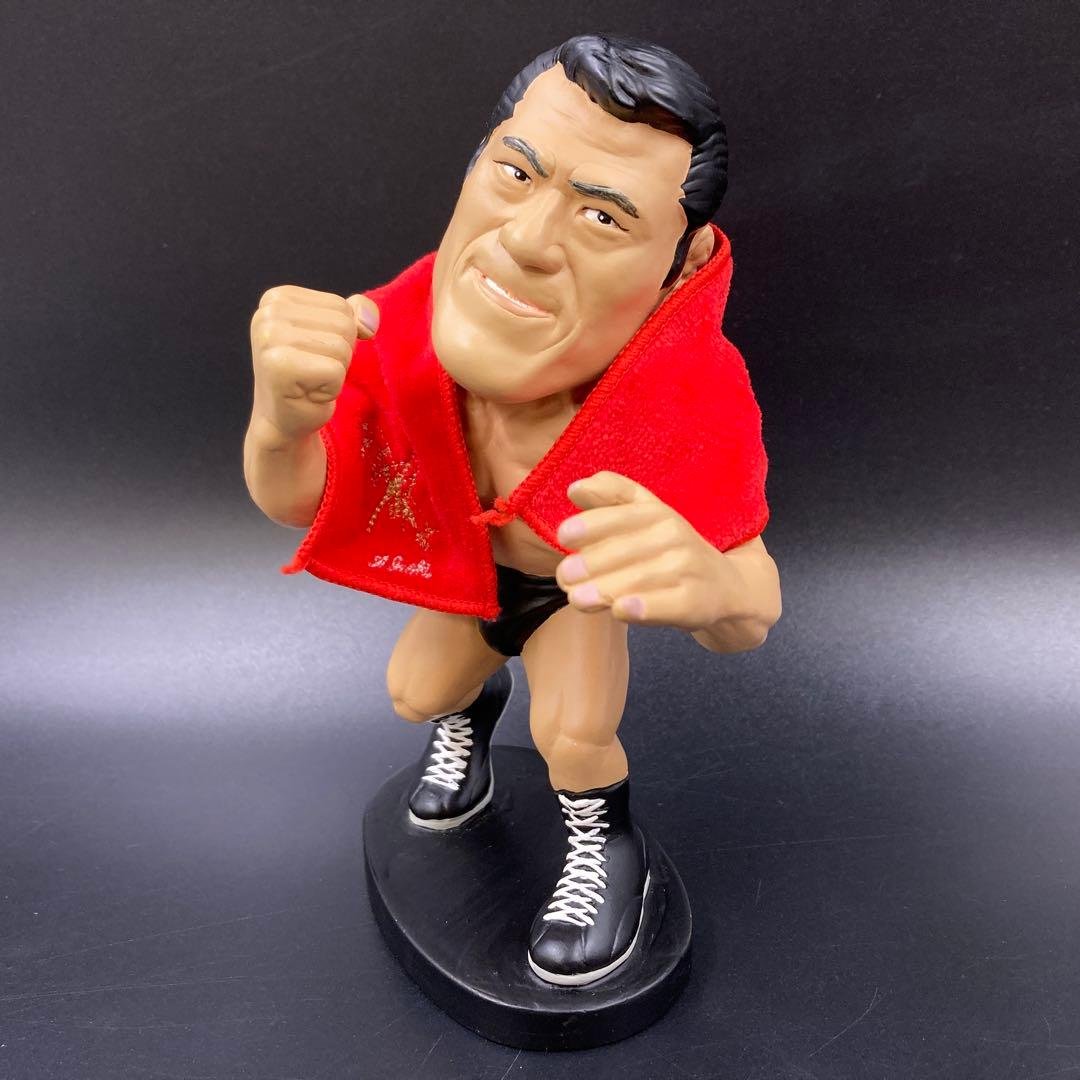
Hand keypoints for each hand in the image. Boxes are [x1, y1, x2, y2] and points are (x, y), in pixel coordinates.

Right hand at [249, 285, 379, 441]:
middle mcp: (268, 313)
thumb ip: (353, 313)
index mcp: (277, 298)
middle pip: (343, 325)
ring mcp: (270, 338)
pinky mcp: (280, 366)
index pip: (341, 306)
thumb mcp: (331, 334)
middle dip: (341, 354)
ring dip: (336, 371)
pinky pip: (336, 371)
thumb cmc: (308, 376)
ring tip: (312, 380)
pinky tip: (311, 393)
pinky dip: (331, 388)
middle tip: (314, 371)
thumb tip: (369, 320)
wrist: (282, 421)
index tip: (313, 353)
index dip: (339, 336)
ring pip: (342, 347)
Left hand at [554, 470, 735, 628]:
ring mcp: (688, 569)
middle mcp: (675, 536)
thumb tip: (575, 488)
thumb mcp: (646, 516)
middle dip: (590, 563)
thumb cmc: (671, 550)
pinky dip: (642, 608)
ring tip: (576, 598)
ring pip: (640, 579)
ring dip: (605, 589)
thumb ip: (610, 498)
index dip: (593, 524)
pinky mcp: (695, 603)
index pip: (623, 514)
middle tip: (564, 576)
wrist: (725, 586)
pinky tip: (619, 611)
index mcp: (658, 513)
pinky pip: (666, 605)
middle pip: (627, 550)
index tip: (564, 536)